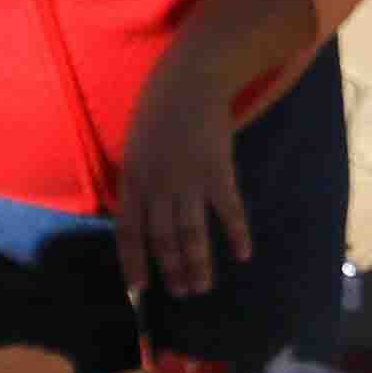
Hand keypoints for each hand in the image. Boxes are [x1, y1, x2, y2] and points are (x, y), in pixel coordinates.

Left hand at [114, 69, 251, 300]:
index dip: (133, 262)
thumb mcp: (134, 146)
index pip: (129, 231)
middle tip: (182, 293)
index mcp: (133, 179)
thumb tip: (138, 216)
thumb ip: (137, 181)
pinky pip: (228, 210)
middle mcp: (158, 185)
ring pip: (192, 233)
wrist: (190, 79)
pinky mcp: (218, 171)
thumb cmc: (158, 108)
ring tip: (203, 286)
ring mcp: (188, 180)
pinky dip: (236, 233)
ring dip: (198, 264)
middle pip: (164, 239)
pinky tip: (242, 253)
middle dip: (172, 270)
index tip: (139, 288)